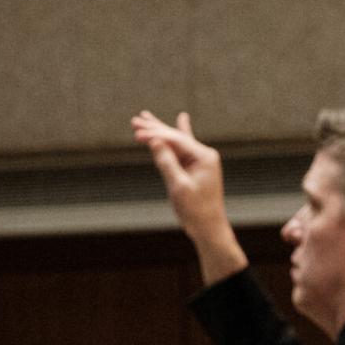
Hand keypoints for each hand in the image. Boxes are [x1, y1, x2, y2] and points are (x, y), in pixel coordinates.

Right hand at [130, 110, 246, 283]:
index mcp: (204, 156)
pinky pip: (182, 149)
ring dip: (160, 131)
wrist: (209, 228)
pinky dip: (177, 136)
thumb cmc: (195, 210)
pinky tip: (182, 118)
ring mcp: (200, 160)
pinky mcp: (196, 167)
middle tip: (136, 119)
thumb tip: (155, 142)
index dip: (154, 135)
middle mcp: (204, 154)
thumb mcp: (178, 187)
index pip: (175, 140)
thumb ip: (167, 163)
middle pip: (175, 136)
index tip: (135, 133)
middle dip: (155, 128)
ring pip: (176, 141)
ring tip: (146, 117)